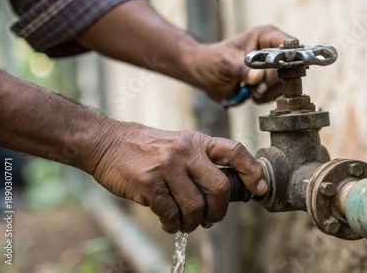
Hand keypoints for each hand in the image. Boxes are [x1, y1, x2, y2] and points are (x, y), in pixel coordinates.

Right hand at [90, 122, 266, 232]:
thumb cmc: (145, 147)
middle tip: (212, 219)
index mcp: (197, 141)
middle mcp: (185, 151)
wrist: (105, 143)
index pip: (235, 151)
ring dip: (194, 222)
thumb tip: (220, 194)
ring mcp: (167, 167)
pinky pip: (171, 214)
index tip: (261, 188)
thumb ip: (199, 162)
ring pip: (195, 207)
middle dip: (220, 211)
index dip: (253, 171)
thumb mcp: (178, 143)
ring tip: (186, 222)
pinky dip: (173, 225)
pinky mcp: (149, 183)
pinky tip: (169, 222)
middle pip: (220, 188)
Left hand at [188, 25, 290, 102]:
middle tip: (256, 88)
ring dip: (267, 92)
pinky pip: (276, 94)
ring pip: (285, 84)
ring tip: (249, 90)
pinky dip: (264, 97)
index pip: (288, 45)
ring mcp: (273, 68)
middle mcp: (273, 51)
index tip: (280, 71)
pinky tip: (250, 93)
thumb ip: (242, 69)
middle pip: (289, 68)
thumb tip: (258, 77)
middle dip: (273, 82)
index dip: (290, 58)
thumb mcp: (225, 63)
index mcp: (265, 37)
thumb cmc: (212, 61)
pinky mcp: (269, 83)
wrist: (204, 74)